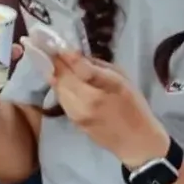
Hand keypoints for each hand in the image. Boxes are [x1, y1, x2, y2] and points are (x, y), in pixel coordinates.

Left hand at [46, 49, 168, 170]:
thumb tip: (76, 55)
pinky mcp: (73, 122)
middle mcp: (83, 103)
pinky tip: (63, 80)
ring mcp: (75, 114)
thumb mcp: (122, 81)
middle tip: (47, 48)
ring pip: (57, 89)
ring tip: (54, 62)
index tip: (50, 41)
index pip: (73, 67)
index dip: (61, 53)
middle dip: (54, 62)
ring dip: (55, 74)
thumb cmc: (135, 107)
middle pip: (60, 78)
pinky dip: (61, 88)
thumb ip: (97, 67)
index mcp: (98, 91)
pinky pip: (62, 100)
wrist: (137, 142)